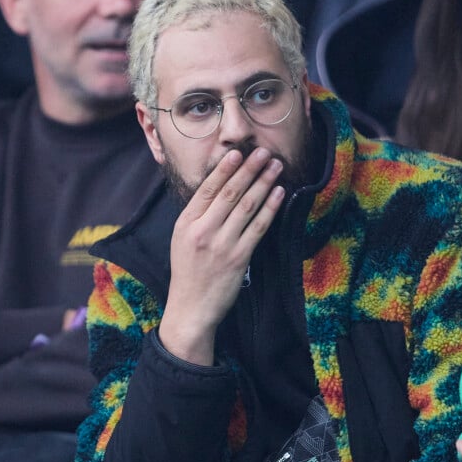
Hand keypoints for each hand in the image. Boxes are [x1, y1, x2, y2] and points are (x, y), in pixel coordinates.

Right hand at [159, 146, 283, 364]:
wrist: (191, 309)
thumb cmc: (188, 273)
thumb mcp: (182, 240)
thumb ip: (197, 216)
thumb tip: (217, 189)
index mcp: (186, 224)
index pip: (207, 190)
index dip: (225, 169)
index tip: (238, 153)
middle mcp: (203, 231)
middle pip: (229, 193)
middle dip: (249, 170)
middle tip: (263, 152)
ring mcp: (222, 244)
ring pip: (246, 206)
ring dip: (263, 183)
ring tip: (275, 166)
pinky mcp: (239, 258)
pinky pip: (258, 227)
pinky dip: (270, 208)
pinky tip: (279, 193)